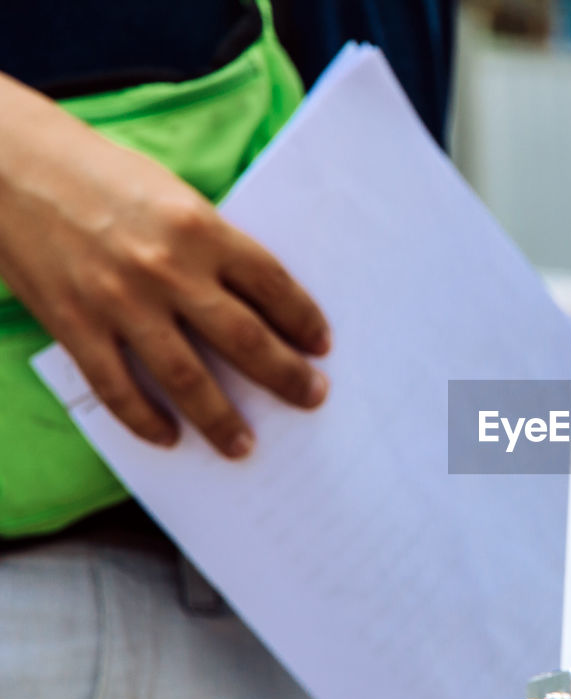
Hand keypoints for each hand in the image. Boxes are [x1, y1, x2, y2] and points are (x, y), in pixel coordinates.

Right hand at [0, 75, 329, 456]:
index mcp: (200, 228)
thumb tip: (257, 303)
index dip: (303, 320)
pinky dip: (146, 420)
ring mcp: (119, 302)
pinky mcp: (75, 324)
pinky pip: (119, 388)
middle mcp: (167, 268)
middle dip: (285, 376)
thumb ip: (211, 247)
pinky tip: (170, 437)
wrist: (8, 163)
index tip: (321, 347)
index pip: (273, 285)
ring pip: (188, 378)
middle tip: (311, 398)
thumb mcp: (172, 196)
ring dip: (222, 419)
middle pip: (244, 339)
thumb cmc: (99, 175)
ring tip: (244, 445)